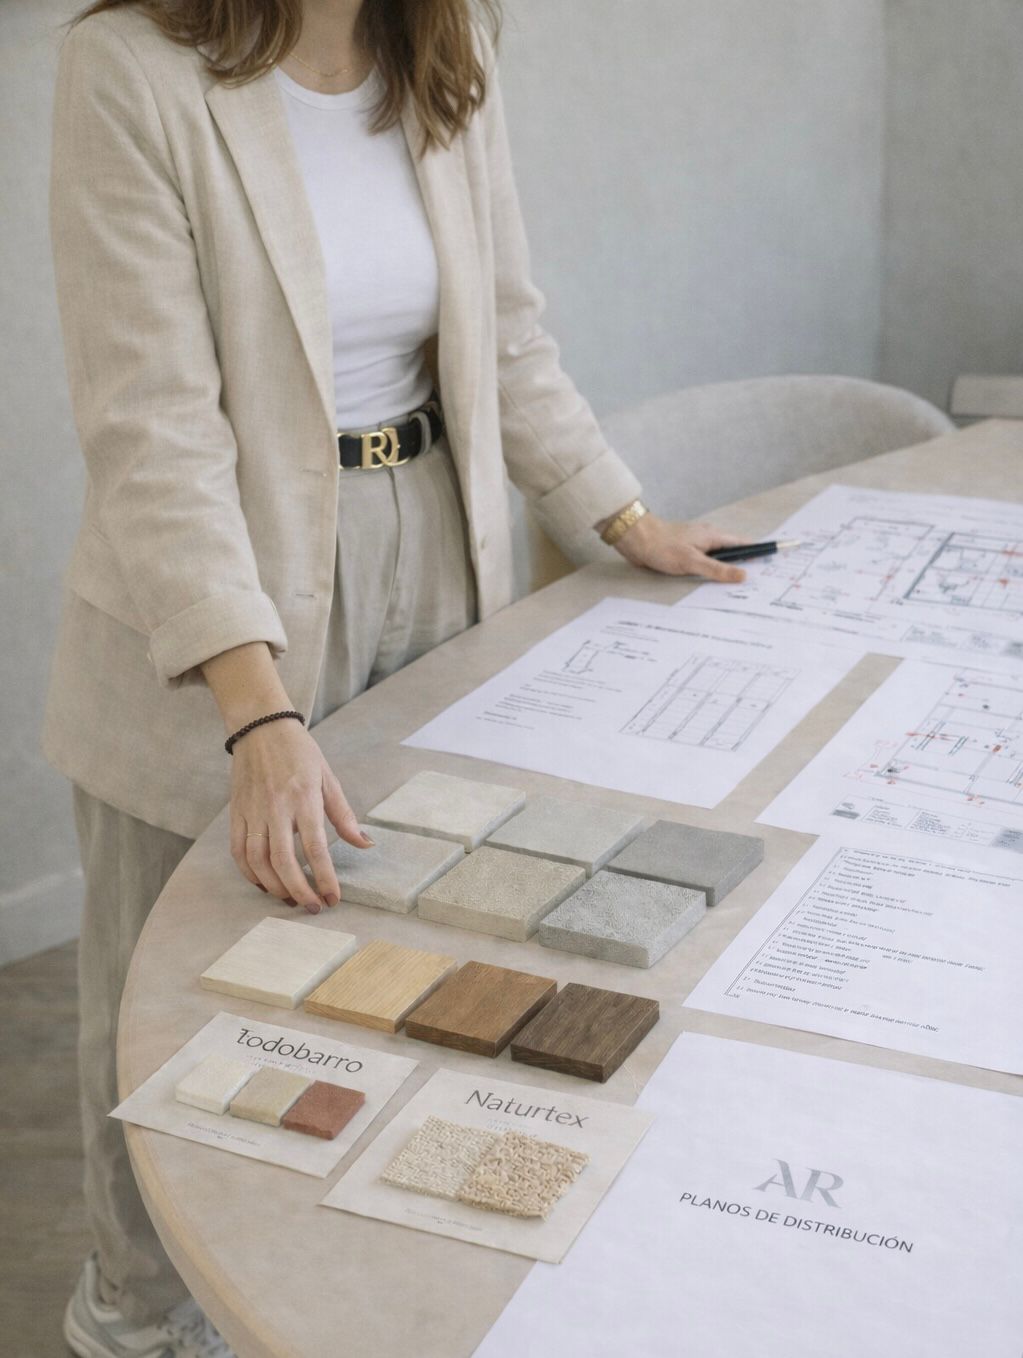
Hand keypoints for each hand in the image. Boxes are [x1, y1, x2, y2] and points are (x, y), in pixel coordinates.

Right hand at [227, 719, 372, 913]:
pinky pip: (238, 851)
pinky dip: (249, 873)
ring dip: (274, 886)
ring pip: (257, 860)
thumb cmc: (300, 752)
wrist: (260, 727)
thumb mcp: (328, 778)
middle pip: (282, 860)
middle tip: (312, 907)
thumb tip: (365, 844)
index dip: (324, 877)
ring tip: (290, 898)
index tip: (332, 898)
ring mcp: (252, 811)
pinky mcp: (236, 813)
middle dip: (299, 890)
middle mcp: (275, 807)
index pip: (315, 847)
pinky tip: (264, 883)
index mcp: (303, 798)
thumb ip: (344, 815)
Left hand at [609, 512, 749, 582]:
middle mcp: (708, 539)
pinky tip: (715, 584)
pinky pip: (707, 564)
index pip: (745, 544)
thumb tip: (743, 575)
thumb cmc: (662, 546)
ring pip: (720, 560)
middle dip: (748, 564)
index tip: (777, 557)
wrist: (637, 539)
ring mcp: (697, 546)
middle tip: (763, 580)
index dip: (761, 551)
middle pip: (734, 553)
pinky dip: (714, 572)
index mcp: (714, 537)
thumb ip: (717, 569)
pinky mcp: (686, 553)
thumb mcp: (692, 561)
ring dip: (730, 570)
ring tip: (743, 587)